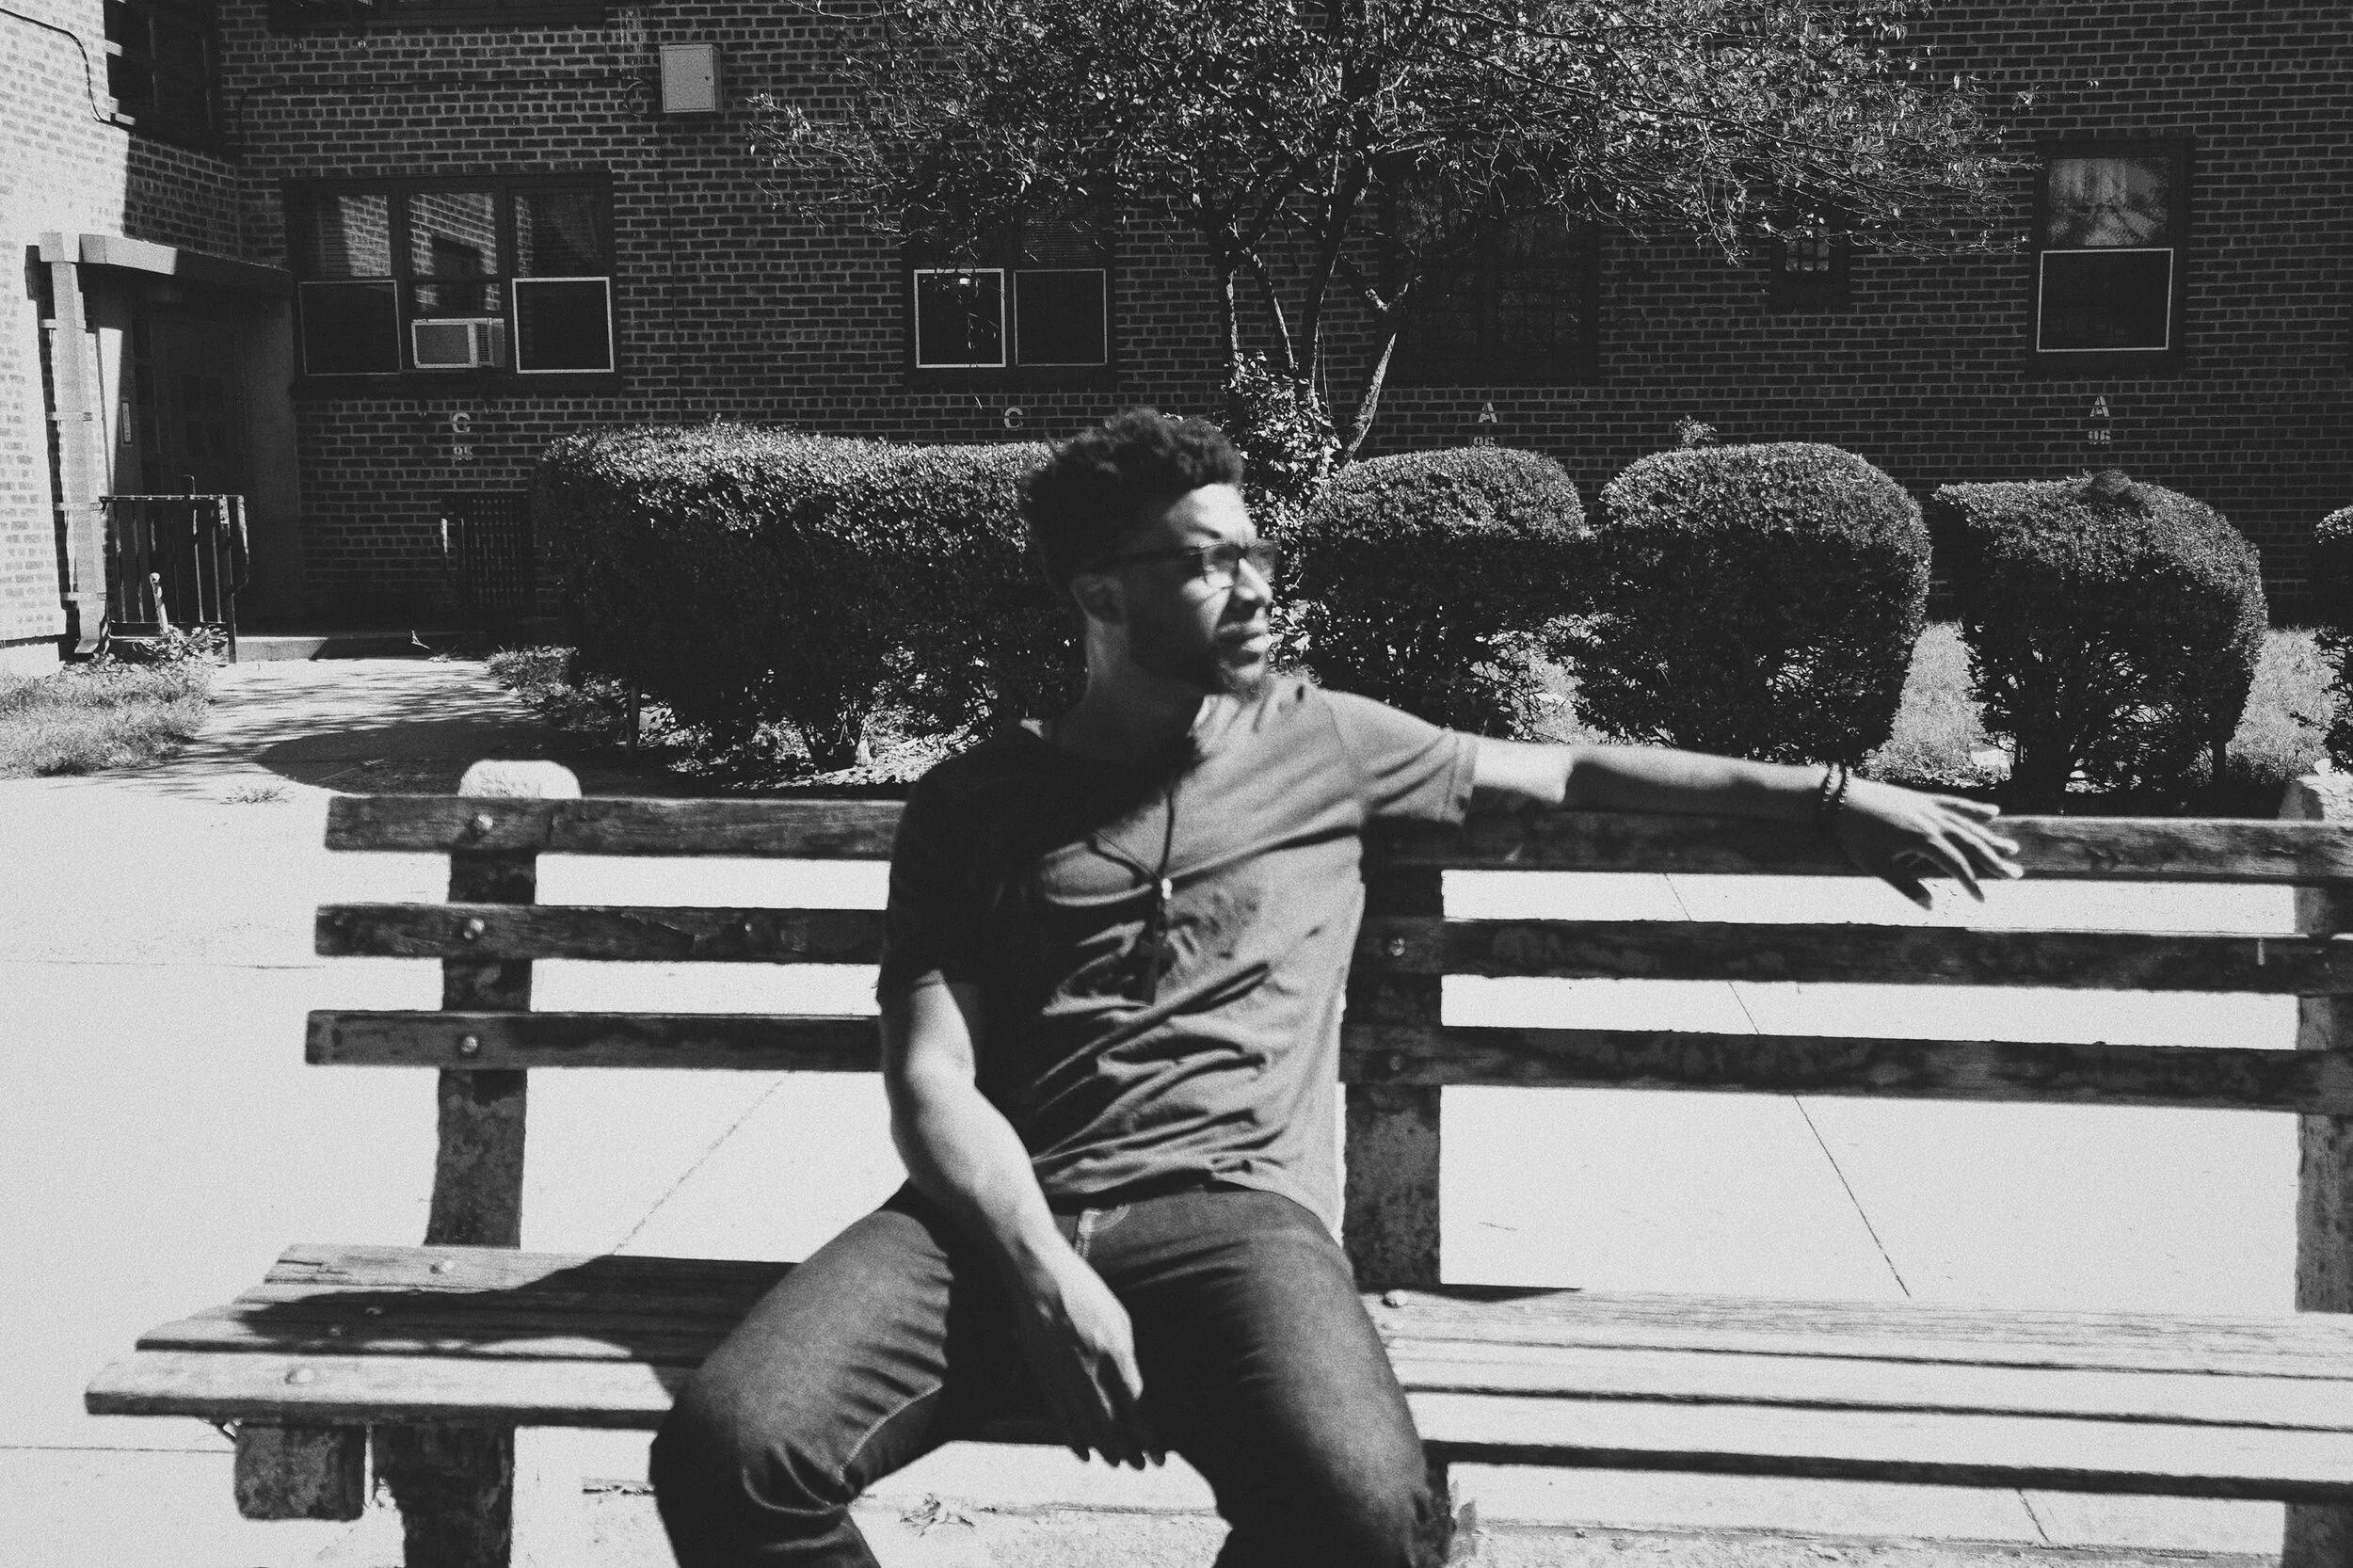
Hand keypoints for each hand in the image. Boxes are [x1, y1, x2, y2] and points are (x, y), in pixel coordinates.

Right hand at [1006, 1245, 1164, 1469]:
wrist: (1040, 1276)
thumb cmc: (1086, 1292)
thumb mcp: (1119, 1318)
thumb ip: (1127, 1358)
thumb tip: (1137, 1394)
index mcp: (1114, 1351)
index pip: (1136, 1407)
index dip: (1149, 1436)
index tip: (1161, 1455)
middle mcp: (1089, 1368)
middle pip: (1112, 1423)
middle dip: (1129, 1450)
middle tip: (1141, 1467)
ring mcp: (1062, 1374)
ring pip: (1085, 1424)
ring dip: (1104, 1449)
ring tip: (1118, 1464)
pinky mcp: (1042, 1375)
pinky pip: (1059, 1415)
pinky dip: (1073, 1438)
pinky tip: (1084, 1453)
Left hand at [1833, 777, 2023, 908]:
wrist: (1841, 798)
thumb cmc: (1855, 836)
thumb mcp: (1878, 866)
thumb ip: (1906, 886)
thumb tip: (1932, 908)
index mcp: (1924, 840)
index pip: (1957, 865)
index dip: (1972, 884)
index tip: (1983, 900)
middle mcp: (1934, 821)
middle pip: (1972, 843)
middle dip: (1995, 860)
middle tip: (2017, 873)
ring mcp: (1930, 808)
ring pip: (1969, 824)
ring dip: (1992, 837)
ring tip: (2013, 848)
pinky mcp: (1923, 798)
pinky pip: (1955, 804)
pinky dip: (1975, 809)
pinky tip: (1994, 812)